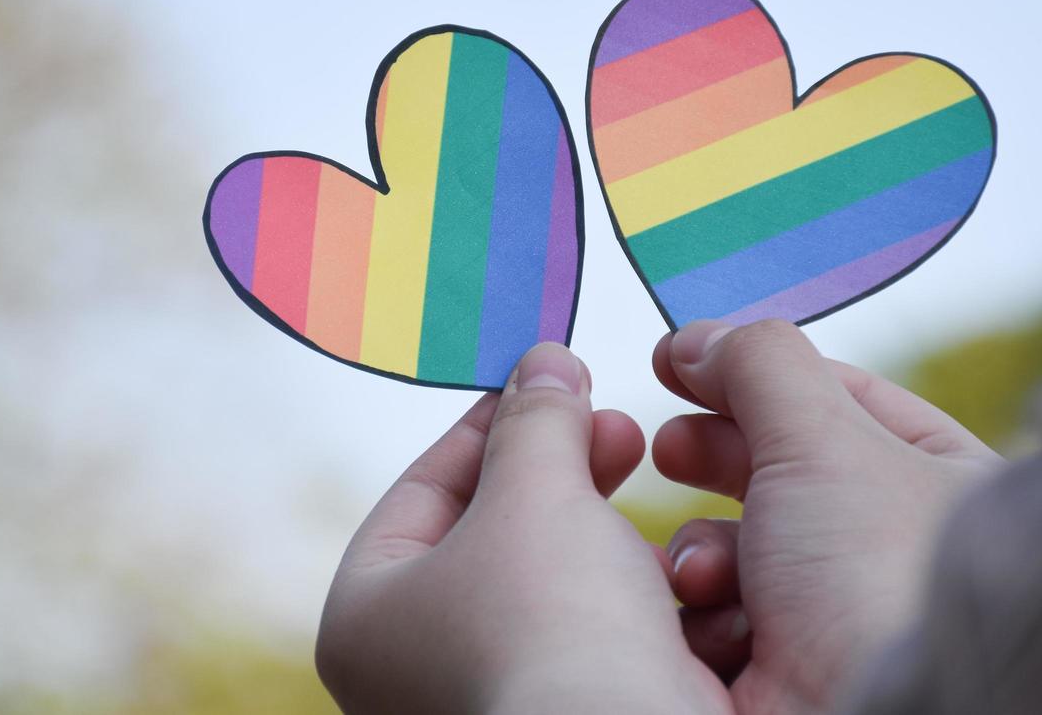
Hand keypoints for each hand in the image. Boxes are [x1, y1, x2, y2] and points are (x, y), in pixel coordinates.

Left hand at [317, 342, 733, 714]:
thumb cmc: (554, 627)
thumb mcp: (536, 491)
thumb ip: (535, 418)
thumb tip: (542, 360)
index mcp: (367, 617)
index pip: (422, 490)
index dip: (491, 423)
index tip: (549, 382)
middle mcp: (411, 673)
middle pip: (490, 536)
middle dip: (560, 473)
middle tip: (614, 428)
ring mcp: (487, 702)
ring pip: (551, 586)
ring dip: (604, 531)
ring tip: (652, 497)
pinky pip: (593, 640)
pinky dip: (631, 597)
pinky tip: (675, 572)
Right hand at [651, 320, 1002, 713]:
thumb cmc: (881, 582)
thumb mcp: (822, 435)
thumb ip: (758, 365)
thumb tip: (699, 338)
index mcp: (937, 483)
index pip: (838, 399)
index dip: (752, 374)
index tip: (677, 360)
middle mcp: (891, 553)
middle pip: (777, 473)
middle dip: (714, 458)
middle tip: (668, 449)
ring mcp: (836, 621)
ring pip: (736, 550)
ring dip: (702, 552)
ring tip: (704, 570)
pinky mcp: (782, 676)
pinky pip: (717, 620)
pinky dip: (700, 615)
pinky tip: (706, 618)